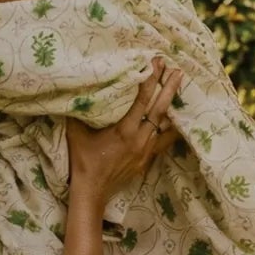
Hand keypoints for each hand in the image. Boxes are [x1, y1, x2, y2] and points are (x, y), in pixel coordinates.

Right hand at [62, 56, 184, 209]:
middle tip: (177, 70)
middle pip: (160, 110)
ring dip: (173, 106)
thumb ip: (78, 111)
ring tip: (179, 90)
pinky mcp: (148, 159)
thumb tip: (76, 90)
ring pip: (166, 125)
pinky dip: (171, 127)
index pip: (142, 100)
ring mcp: (146, 150)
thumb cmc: (82, 160)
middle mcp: (140, 139)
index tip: (156, 63)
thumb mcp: (76, 133)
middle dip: (169, 88)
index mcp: (124, 130)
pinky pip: (164, 139)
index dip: (151, 80)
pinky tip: (176, 118)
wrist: (92, 191)